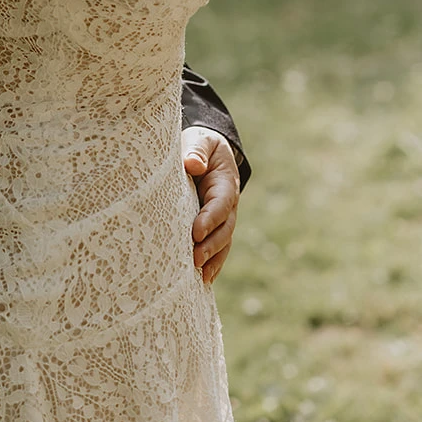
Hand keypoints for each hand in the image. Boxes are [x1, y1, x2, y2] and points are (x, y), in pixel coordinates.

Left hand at [182, 126, 239, 284]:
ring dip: (212, 260)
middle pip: (224, 229)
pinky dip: (212, 265)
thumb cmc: (201, 146)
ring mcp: (223, 219)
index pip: (220, 203)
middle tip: (194, 260)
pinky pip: (217, 248)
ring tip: (199, 276)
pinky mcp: (214, 228)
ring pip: (223, 243)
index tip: (196, 232)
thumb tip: (192, 164)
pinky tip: (202, 281)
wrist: (209, 152)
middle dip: (211, 246)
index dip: (210, 219)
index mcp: (225, 183)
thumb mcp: (201, 140)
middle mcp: (228, 205)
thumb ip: (197, 150)